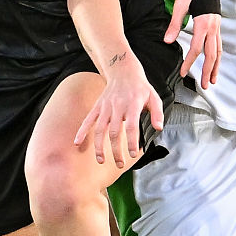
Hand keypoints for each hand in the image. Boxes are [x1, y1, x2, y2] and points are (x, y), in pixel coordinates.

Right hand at [73, 52, 164, 169]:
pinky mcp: (97, 107)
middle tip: (120, 164)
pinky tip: (77, 143)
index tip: (132, 154)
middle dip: (115, 150)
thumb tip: (158, 128)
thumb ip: (157, 113)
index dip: (131, 142)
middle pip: (114, 132)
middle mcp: (117, 107)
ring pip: (99, 129)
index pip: (131, 127)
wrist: (123, 70)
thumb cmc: (140, 87)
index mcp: (132, 105)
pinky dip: (81, 132)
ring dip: (99, 146)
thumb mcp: (153, 97)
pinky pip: (87, 120)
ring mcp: (105, 107)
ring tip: (101, 160)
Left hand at [165, 0, 223, 88]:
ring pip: (218, 52)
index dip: (190, 62)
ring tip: (213, 80)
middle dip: (208, 71)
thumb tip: (167, 41)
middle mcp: (212, 29)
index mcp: (202, 24)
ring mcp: (217, 28)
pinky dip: (217, 57)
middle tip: (205, 86)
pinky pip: (219, 46)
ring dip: (216, 68)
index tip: (183, 72)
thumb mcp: (180, 6)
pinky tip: (214, 64)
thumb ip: (174, 24)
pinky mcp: (217, 27)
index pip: (196, 48)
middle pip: (211, 55)